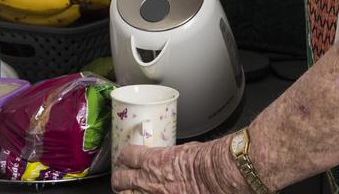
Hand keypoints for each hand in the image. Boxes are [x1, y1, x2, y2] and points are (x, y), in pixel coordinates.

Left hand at [111, 139, 247, 193]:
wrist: (219, 176)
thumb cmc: (209, 162)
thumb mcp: (186, 150)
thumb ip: (172, 156)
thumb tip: (172, 157)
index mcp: (154, 161)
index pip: (127, 156)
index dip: (126, 157)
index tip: (127, 159)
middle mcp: (148, 181)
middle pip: (119, 180)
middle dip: (120, 179)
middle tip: (124, 178)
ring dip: (128, 192)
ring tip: (132, 191)